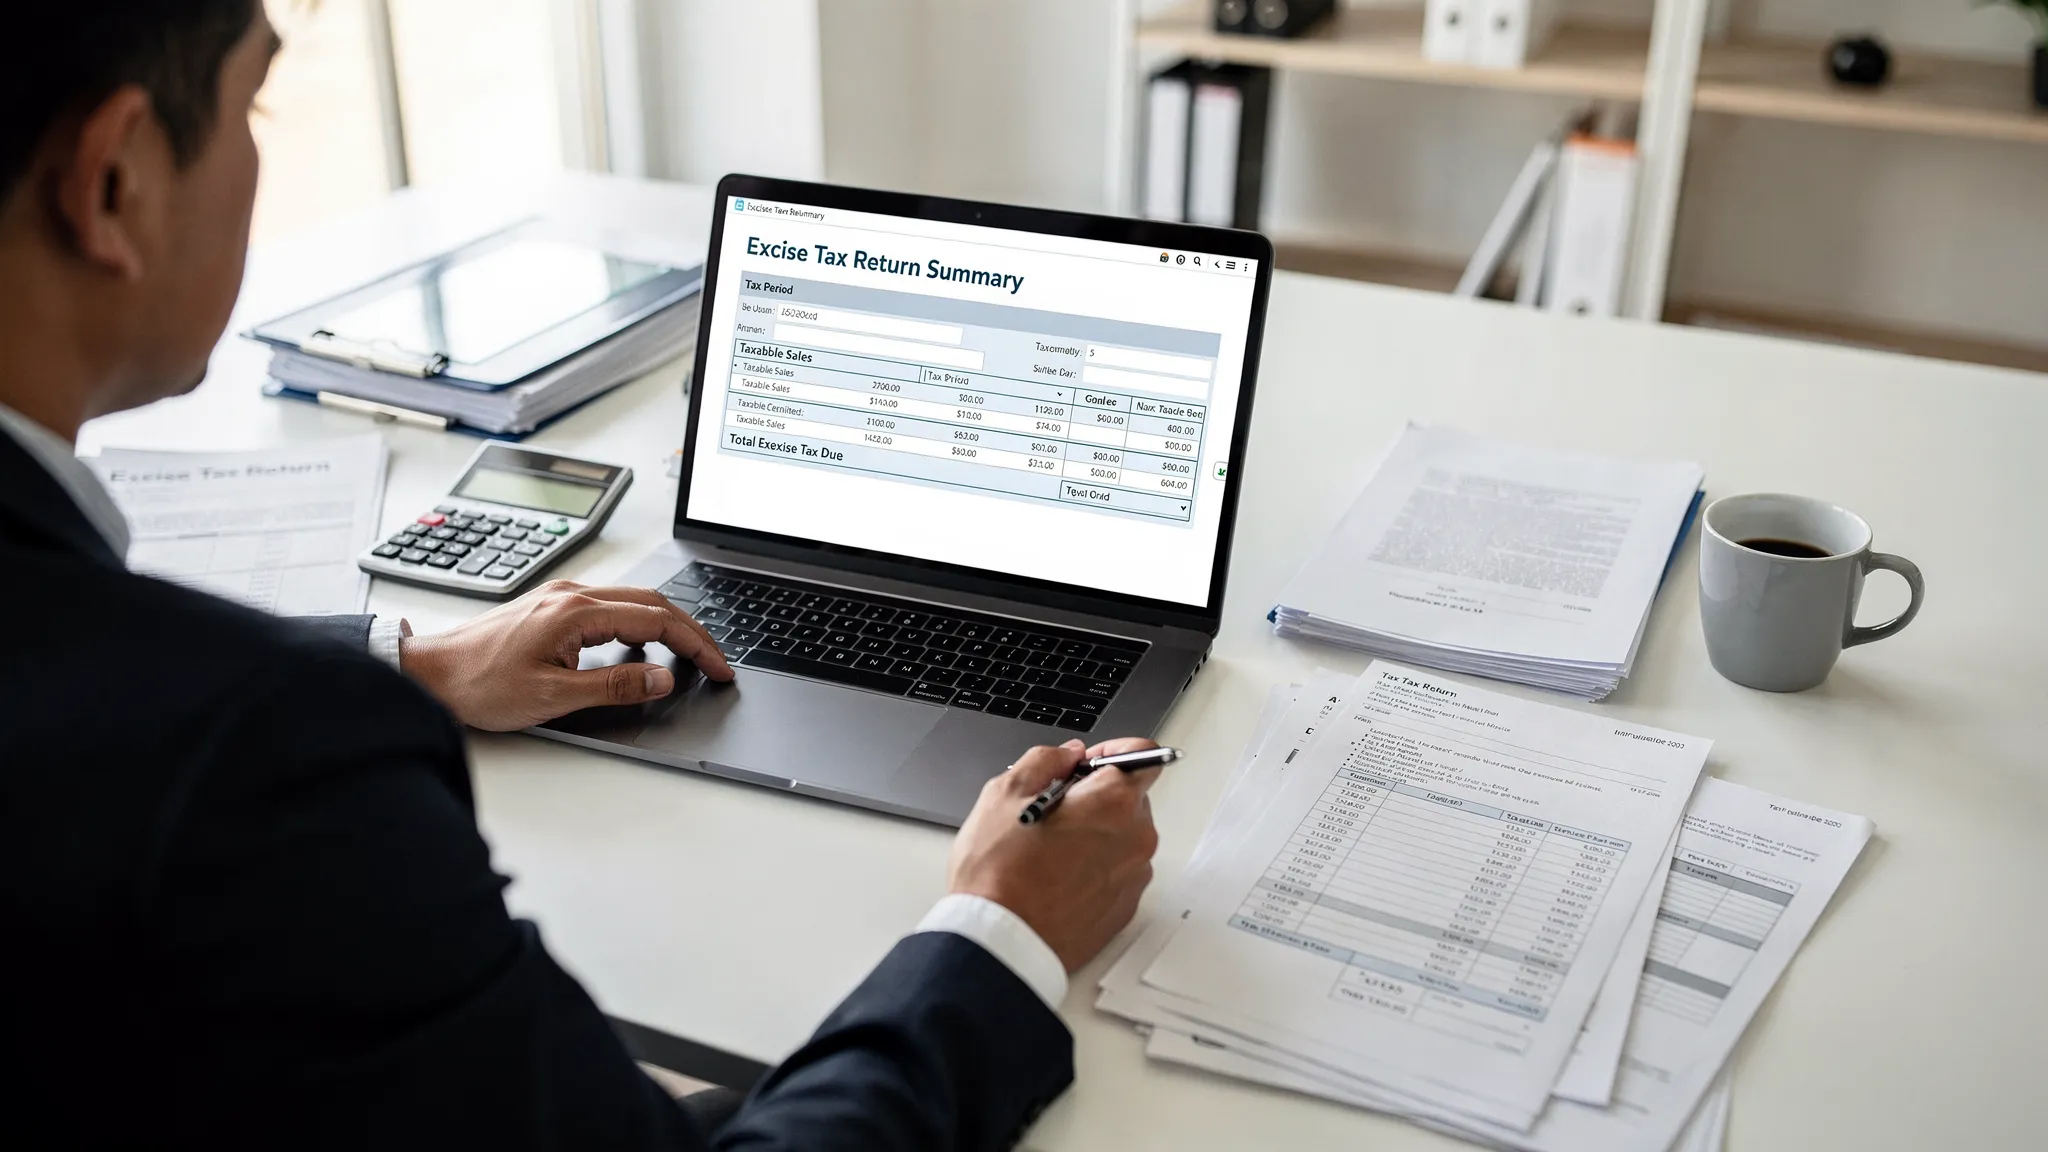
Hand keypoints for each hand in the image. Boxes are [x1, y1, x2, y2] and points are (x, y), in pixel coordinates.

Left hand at [400, 580, 732, 730]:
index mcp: (576, 611)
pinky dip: (641, 624)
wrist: (430, 673)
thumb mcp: (552, 696)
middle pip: (653, 602)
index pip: (656, 620)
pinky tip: (644, 646)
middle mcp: (572, 594)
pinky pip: (612, 607)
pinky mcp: (552, 607)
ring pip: (634, 601)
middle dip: (692, 631)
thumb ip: (614, 687)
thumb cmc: (480, 684)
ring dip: (668, 625)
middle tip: (716, 662)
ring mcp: (561, 597)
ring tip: (690, 654)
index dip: (695, 645)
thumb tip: (662, 680)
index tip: (718, 668)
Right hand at [947, 737, 1162, 973]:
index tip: (1082, 766)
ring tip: (1050, 851)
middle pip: (1130, 798)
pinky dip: (1096, 868)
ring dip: (1097, 834)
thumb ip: (1045, 760)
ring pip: (1123, 837)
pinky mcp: (1125, 909)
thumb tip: (1068, 755)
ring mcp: (1134, 877)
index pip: (1142, 754)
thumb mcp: (1005, 793)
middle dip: (1097, 797)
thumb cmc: (999, 872)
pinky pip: (1118, 873)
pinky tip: (1058, 879)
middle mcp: (1136, 838)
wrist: (1002, 942)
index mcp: (1113, 802)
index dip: (1109, 753)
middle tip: (1051, 811)